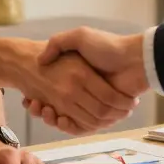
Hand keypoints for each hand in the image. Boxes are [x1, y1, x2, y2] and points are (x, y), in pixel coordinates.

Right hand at [23, 28, 148, 132]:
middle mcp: (83, 91)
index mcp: (78, 75)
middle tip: (31, 104)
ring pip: (67, 118)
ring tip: (42, 110)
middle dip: (42, 109)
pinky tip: (58, 119)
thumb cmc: (108, 46)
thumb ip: (59, 43)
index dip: (39, 96)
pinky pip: (82, 126)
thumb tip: (40, 60)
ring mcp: (93, 103)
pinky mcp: (102, 114)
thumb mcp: (80, 37)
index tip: (28, 97)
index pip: (52, 90)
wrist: (135, 60)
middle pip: (57, 107)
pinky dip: (69, 126)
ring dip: (52, 118)